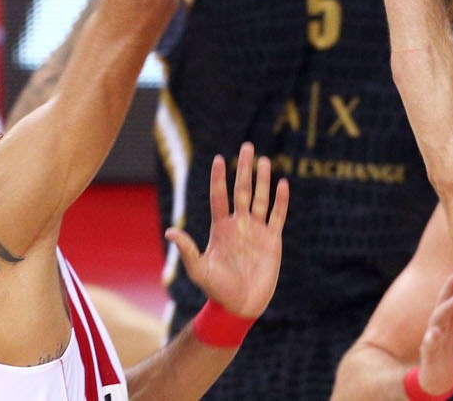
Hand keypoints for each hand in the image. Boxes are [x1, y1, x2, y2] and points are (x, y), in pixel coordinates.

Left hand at [166, 142, 289, 318]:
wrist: (240, 306)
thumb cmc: (217, 290)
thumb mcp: (199, 270)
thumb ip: (188, 250)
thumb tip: (170, 232)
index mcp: (221, 228)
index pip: (220, 197)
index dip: (219, 178)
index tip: (218, 159)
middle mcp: (239, 225)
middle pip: (242, 191)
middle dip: (244, 169)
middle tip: (247, 147)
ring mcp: (257, 231)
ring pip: (261, 199)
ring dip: (263, 180)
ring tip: (263, 160)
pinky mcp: (272, 240)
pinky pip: (277, 216)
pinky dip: (281, 201)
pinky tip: (282, 184)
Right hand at [414, 273, 452, 396]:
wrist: (442, 378)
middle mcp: (443, 323)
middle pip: (446, 300)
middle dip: (452, 285)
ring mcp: (435, 335)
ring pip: (437, 317)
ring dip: (446, 307)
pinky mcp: (429, 351)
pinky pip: (429, 343)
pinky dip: (431, 337)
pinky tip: (434, 333)